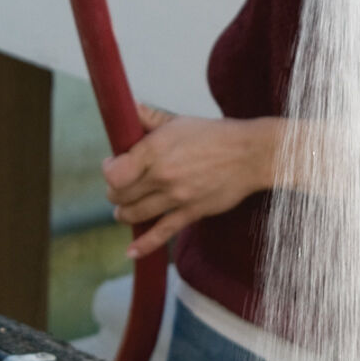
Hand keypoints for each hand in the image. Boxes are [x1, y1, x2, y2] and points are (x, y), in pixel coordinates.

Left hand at [104, 104, 282, 258]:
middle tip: (121, 189)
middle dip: (115, 193)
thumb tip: (129, 108)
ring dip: (124, 214)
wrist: (251, 154)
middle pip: (120, 195)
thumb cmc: (215, 135)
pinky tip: (131, 251)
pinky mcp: (191, 213)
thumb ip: (150, 118)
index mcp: (155, 149)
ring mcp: (176, 197)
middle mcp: (162, 175)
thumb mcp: (180, 121)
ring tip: (125, 210)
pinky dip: (143, 245)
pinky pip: (161, 234)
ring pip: (134, 214)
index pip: (114, 172)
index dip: (109, 171)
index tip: (113, 166)